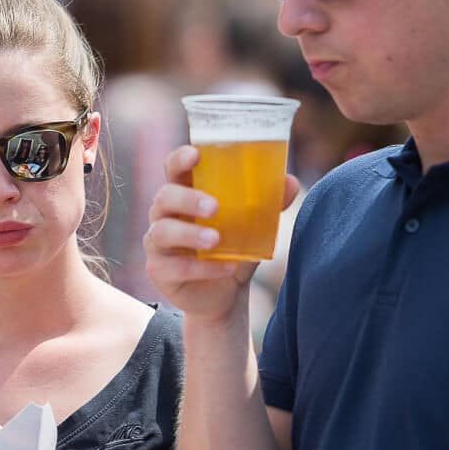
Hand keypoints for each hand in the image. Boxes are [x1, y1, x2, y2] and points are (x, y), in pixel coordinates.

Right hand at [144, 145, 299, 321]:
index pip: (174, 169)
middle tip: (214, 206)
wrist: (226, 295)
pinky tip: (226, 267)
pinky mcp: (158, 269)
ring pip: (162, 232)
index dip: (179, 159)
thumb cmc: (234, 248)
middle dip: (187, 199)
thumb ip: (268, 204)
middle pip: (164, 197)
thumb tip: (291, 182)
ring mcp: (157, 242)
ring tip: (216, 240)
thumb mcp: (254, 226)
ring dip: (190, 234)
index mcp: (185, 193)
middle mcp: (166, 214)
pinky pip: (175, 266)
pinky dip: (202, 268)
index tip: (195, 154)